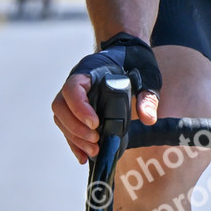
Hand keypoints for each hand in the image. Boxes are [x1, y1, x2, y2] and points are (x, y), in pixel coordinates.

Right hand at [50, 33, 162, 163]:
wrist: (127, 54)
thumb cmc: (134, 61)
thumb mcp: (146, 75)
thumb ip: (147, 96)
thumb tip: (148, 119)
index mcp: (89, 71)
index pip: (73, 89)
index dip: (80, 108)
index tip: (95, 124)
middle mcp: (76, 84)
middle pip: (61, 107)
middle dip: (76, 129)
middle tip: (96, 142)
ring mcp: (73, 97)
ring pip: (62, 120)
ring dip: (75, 139)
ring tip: (94, 151)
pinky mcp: (76, 110)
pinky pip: (68, 127)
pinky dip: (75, 143)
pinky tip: (84, 157)